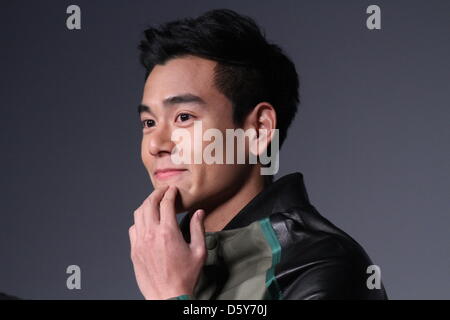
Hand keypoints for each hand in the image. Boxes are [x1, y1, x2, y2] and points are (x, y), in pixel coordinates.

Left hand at [129, 185, 206, 299]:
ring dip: (146, 204)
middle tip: (163, 191)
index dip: (170, 193)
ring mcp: (140, 242)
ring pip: (138, 214)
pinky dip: (139, 220)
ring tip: (154, 203)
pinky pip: (133, 228)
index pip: (166, 203)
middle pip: (149, 204)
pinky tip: (146, 222)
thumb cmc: (184, 277)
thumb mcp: (199, 252)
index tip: (173, 190)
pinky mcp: (134, 251)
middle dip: (156, 194)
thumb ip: (198, 229)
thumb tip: (199, 213)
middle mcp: (151, 234)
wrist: (167, 296)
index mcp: (168, 232)